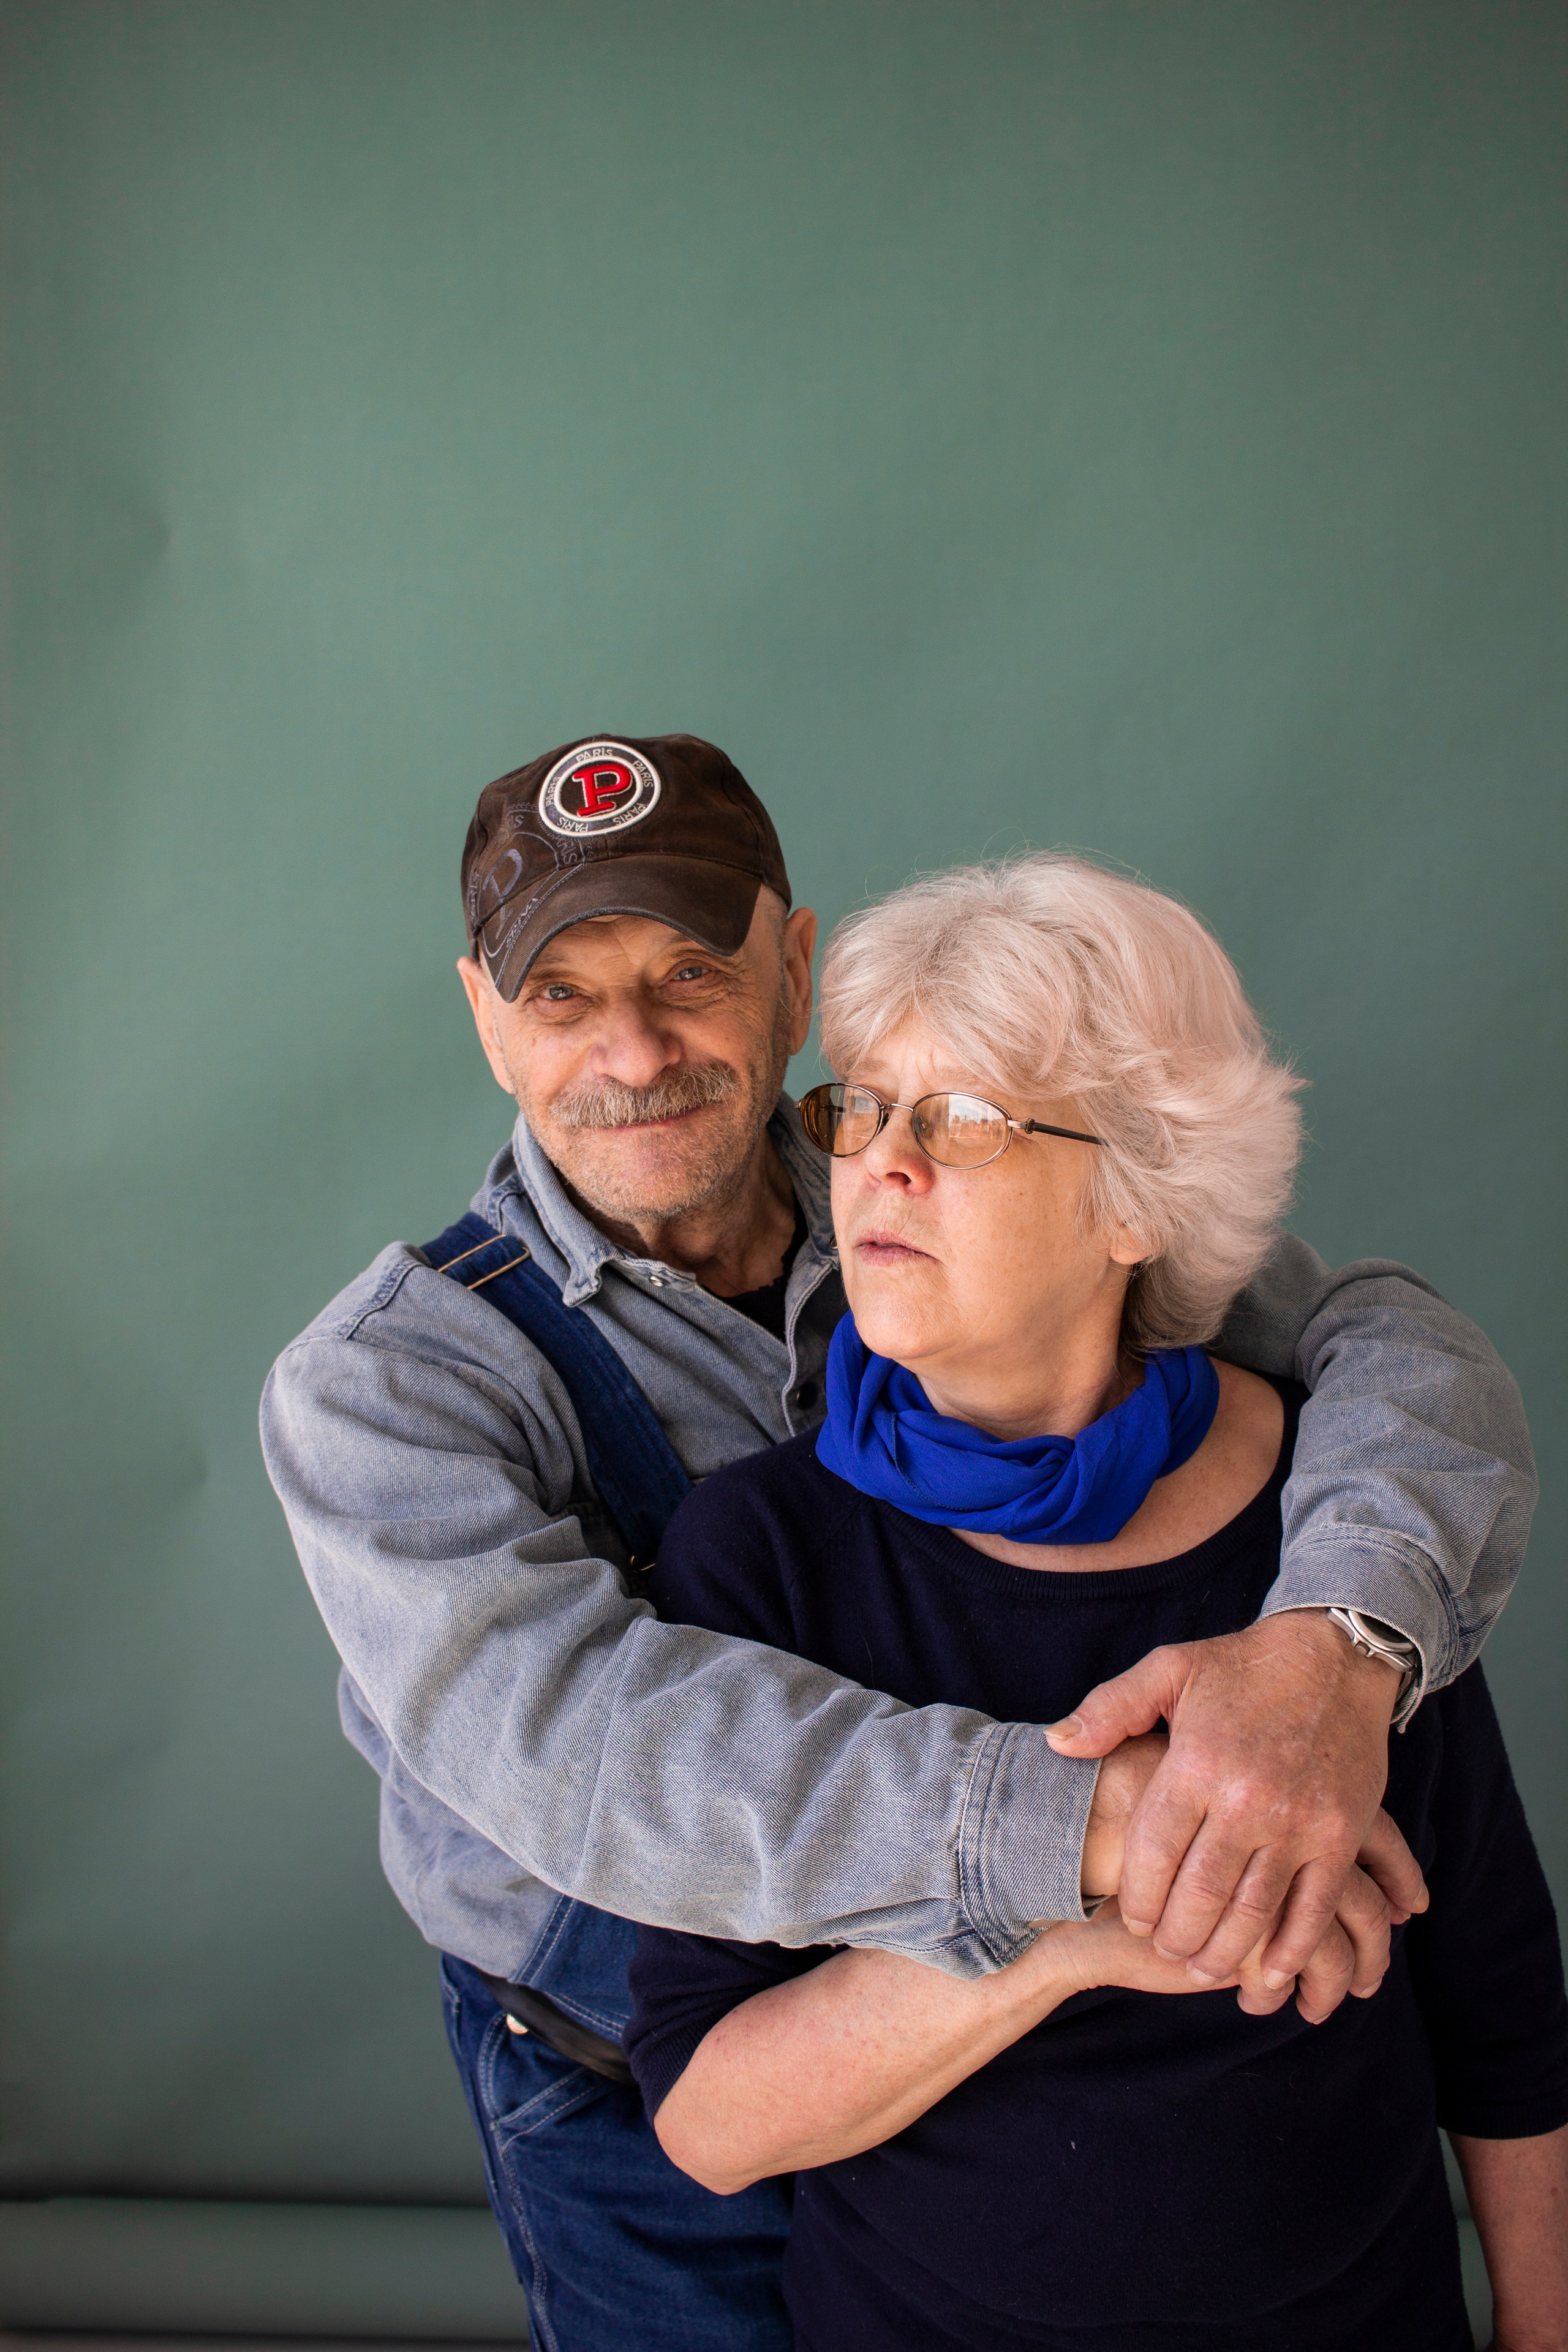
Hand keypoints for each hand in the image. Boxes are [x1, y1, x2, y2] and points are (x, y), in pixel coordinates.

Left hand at [1049, 1612, 1427, 2008]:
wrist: (1337, 1656)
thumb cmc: (1244, 1666)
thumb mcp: (1170, 1669)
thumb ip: (1110, 1708)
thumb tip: (1056, 1743)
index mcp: (1197, 1762)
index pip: (1153, 1849)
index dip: (1139, 1897)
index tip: (1133, 1919)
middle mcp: (1247, 1797)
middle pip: (1200, 1892)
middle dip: (1177, 1935)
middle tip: (1166, 1949)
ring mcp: (1299, 1821)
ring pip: (1252, 1911)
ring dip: (1224, 1952)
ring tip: (1203, 1968)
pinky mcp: (1341, 1834)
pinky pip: (1313, 1908)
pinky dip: (1290, 1948)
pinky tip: (1270, 1972)